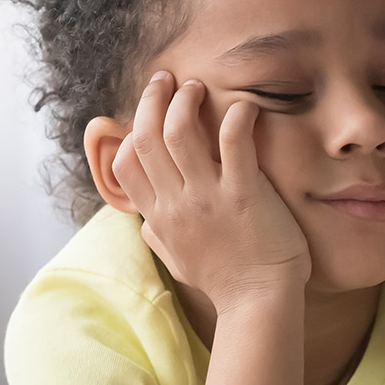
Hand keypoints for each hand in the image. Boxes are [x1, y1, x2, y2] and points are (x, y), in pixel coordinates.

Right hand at [114, 72, 310, 309]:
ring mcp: (207, 199)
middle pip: (145, 138)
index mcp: (158, 218)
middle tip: (166, 80)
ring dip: (185, 101)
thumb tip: (143, 224)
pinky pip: (233, 142)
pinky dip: (237, 116)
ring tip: (196, 87)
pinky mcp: (245, 195)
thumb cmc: (225, 283)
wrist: (258, 304)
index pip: (125, 164)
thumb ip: (158, 237)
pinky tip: (245, 106)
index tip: (148, 113)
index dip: (131, 131)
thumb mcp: (177, 262)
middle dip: (151, 100)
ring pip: (178, 132)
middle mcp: (176, 205)